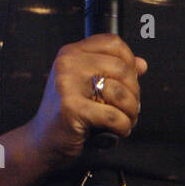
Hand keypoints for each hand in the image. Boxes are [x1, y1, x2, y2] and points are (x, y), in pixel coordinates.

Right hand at [25, 33, 146, 169]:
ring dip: (131, 112)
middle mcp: (67, 64)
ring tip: (125, 120)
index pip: (112, 43)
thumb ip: (113, 73)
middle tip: (130, 108)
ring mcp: (67, 85)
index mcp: (70, 53)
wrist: (43, 142)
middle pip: (122, 68)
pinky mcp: (71, 109)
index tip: (128, 82)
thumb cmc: (68, 115)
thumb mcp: (89, 87)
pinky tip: (116, 131)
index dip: (129, 61)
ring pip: (121, 93)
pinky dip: (122, 127)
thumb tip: (141, 64)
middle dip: (134, 92)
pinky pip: (113, 116)